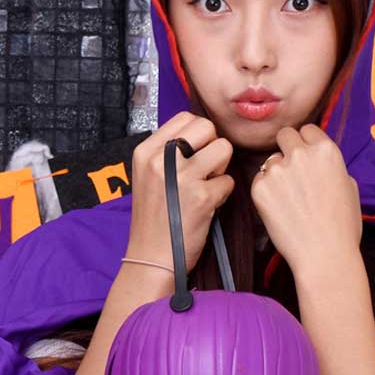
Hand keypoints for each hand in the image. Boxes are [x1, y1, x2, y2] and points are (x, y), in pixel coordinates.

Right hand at [127, 112, 234, 274]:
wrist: (151, 256)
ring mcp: (181, 177)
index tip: (196, 152)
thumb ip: (168, 152)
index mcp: (146, 151)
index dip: (199, 133)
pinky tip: (207, 206)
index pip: (185, 117)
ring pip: (224, 148)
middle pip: (207, 127)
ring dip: (221, 168)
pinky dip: (223, 194)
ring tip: (207, 185)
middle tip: (205, 169)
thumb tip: (201, 134)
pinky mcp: (201, 196)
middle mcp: (161, 160)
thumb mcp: (147, 176)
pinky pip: (229, 181)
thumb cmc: (154, 218)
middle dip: (213, 146)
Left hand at [250, 125, 362, 277]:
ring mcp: (277, 170)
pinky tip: (280, 210)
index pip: (307, 130)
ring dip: (276, 174)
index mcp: (326, 150)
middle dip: (287, 149)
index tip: (306, 157)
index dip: (306, 143)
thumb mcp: (350, 187)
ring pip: (270, 161)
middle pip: (284, 136)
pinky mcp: (259, 188)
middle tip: (292, 172)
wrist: (324, 255)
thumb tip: (320, 162)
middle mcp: (300, 154)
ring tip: (289, 200)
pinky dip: (266, 192)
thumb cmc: (342, 227)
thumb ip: (332, 166)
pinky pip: (259, 181)